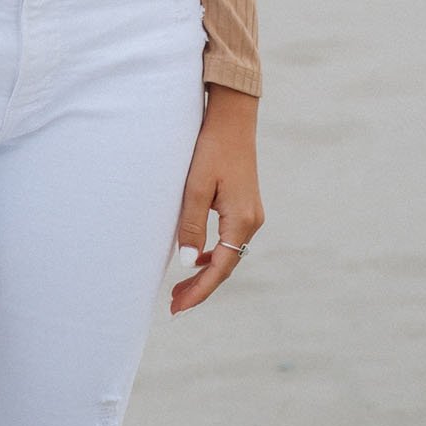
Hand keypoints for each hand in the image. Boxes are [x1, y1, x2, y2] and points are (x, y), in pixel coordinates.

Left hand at [171, 84, 263, 313]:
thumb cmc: (211, 148)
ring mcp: (251, 213)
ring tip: (180, 288)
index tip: (177, 308)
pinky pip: (230, 240)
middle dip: (200, 287)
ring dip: (206, 272)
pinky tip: (196, 258)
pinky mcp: (245, 205)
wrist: (232, 118)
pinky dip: (213, 254)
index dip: (199, 290)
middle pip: (226, 266)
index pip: (219, 268)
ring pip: (228, 254)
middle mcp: (252, 221)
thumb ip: (191, 225)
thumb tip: (188, 263)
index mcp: (241, 220)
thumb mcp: (196, 186)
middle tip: (174, 305)